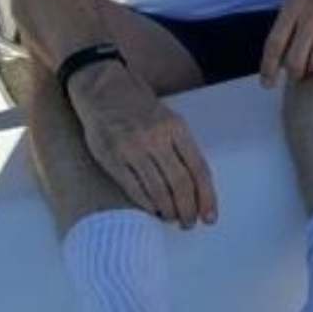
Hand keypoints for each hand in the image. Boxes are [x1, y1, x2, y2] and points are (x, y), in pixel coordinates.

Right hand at [69, 65, 217, 229]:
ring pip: (158, 191)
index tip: (209, 216)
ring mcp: (133, 149)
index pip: (198, 168)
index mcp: (176, 127)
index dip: (206, 196)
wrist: (103, 89)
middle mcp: (156, 138)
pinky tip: (153, 210)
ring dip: (168, 211)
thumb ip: (181, 145)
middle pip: (180, 183)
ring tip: (172, 218)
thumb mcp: (168, 117)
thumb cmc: (139, 105)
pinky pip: (135, 189)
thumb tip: (196, 184)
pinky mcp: (113, 158)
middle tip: (189, 222)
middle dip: (188, 209)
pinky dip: (147, 205)